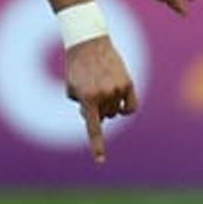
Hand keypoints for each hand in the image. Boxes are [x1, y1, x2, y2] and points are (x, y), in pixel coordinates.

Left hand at [65, 36, 137, 162]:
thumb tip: (100, 119)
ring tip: (99, 87)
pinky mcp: (128, 83)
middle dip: (96, 111)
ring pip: (115, 112)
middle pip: (104, 118)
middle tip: (89, 93)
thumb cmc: (76, 67)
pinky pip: (130, 108)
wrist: (88, 42)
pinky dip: (124, 107)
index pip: (93, 128)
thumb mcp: (72, 88)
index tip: (100, 161)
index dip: (97, 145)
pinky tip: (117, 98)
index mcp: (87, 97)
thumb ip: (84, 106)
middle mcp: (104, 95)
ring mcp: (118, 89)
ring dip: (108, 106)